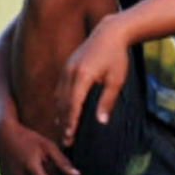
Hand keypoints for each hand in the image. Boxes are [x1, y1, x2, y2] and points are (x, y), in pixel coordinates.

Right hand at [55, 16, 129, 146]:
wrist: (109, 33)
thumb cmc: (116, 57)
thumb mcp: (116, 81)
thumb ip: (107, 101)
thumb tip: (101, 121)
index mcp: (82, 76)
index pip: (73, 105)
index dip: (70, 122)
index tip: (69, 137)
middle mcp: (70, 73)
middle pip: (63, 103)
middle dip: (64, 122)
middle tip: (66, 141)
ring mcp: (67, 69)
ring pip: (58, 95)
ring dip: (60, 113)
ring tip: (62, 129)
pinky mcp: (67, 67)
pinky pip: (59, 87)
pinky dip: (60, 101)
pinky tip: (62, 110)